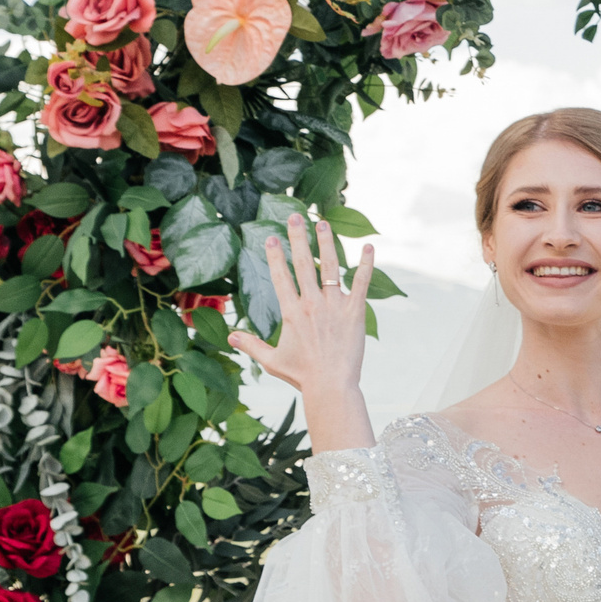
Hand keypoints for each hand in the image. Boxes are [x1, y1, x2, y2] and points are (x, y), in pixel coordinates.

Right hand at [227, 213, 376, 451]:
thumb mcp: (271, 360)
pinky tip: (369, 247)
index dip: (276, 255)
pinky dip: (366, 264)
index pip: (281, 276)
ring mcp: (334, 305)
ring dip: (326, 243)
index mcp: (291, 312)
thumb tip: (230, 337)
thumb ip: (251, 345)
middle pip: (303, 263)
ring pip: (330, 267)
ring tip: (323, 222)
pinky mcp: (355, 311)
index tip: (272, 237)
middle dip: (298, 238)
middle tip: (296, 216)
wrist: (331, 385)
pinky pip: (362, 282)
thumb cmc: (302, 374)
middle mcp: (311, 303)